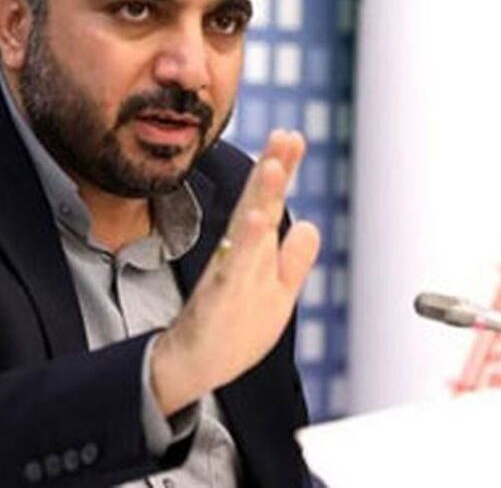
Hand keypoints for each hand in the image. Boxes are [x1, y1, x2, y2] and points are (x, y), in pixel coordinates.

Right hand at [150, 129, 320, 415]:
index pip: (269, 202)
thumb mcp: (276, 294)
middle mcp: (239, 255)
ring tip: (273, 165)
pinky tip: (258, 221)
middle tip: (285, 134)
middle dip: (272, 168)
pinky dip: (247, 244)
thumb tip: (309, 225)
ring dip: (260, 196)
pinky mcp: (219, 298)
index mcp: (253, 251)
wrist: (191, 365)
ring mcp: (227, 274)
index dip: (280, 170)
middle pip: (258, 203)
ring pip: (246, 229)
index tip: (292, 136)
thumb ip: (292, 260)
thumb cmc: (231, 330)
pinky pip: (234, 267)